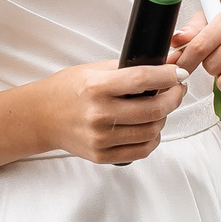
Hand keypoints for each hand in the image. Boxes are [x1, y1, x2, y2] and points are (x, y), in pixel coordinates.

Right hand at [33, 59, 188, 164]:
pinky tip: (151, 128)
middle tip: (177, 90)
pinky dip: (153, 139)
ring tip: (161, 108)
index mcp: (96, 87)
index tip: (179, 74)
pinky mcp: (101, 155)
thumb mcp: (94, 70)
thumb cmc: (68, 90)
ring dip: (164, 118)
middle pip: (153, 109)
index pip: (142, 80)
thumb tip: (166, 65)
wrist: (40, 117)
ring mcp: (100, 138)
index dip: (168, 76)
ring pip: (151, 131)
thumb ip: (128, 69)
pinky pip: (141, 151)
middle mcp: (99, 114)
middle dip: (174, 97)